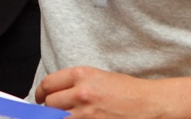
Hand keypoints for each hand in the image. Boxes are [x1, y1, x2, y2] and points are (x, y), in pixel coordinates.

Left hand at [35, 67, 157, 118]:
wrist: (150, 104)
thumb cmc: (128, 91)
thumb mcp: (98, 78)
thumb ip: (75, 84)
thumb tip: (55, 93)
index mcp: (82, 75)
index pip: (48, 84)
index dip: (40, 93)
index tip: (39, 98)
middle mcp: (82, 93)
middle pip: (50, 104)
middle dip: (49, 108)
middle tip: (52, 111)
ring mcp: (87, 114)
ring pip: (58, 118)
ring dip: (60, 117)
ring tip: (67, 115)